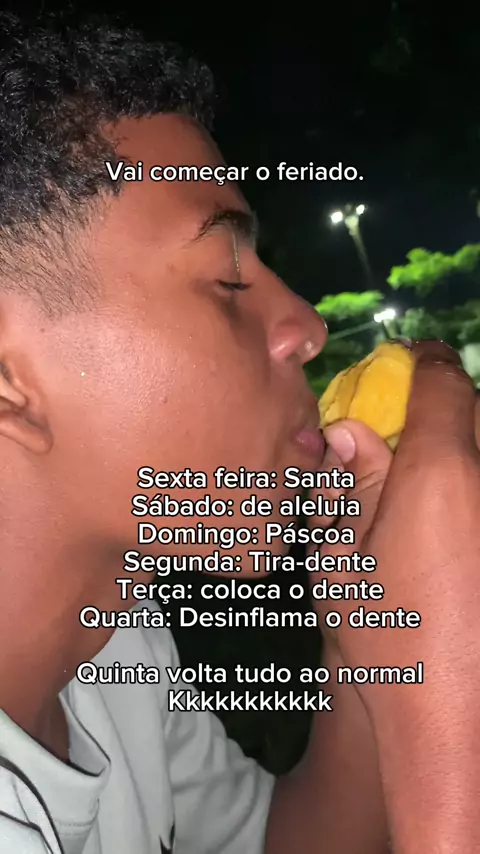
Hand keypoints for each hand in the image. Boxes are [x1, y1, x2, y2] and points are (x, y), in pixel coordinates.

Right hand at [309, 341, 479, 717]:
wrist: (449, 722)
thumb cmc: (384, 639)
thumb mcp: (343, 556)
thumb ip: (350, 484)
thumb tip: (349, 431)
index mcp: (440, 473)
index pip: (443, 383)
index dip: (423, 362)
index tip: (408, 360)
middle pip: (478, 411)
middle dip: (445, 408)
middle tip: (408, 431)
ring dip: (462, 451)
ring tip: (425, 485)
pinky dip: (469, 490)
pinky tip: (447, 526)